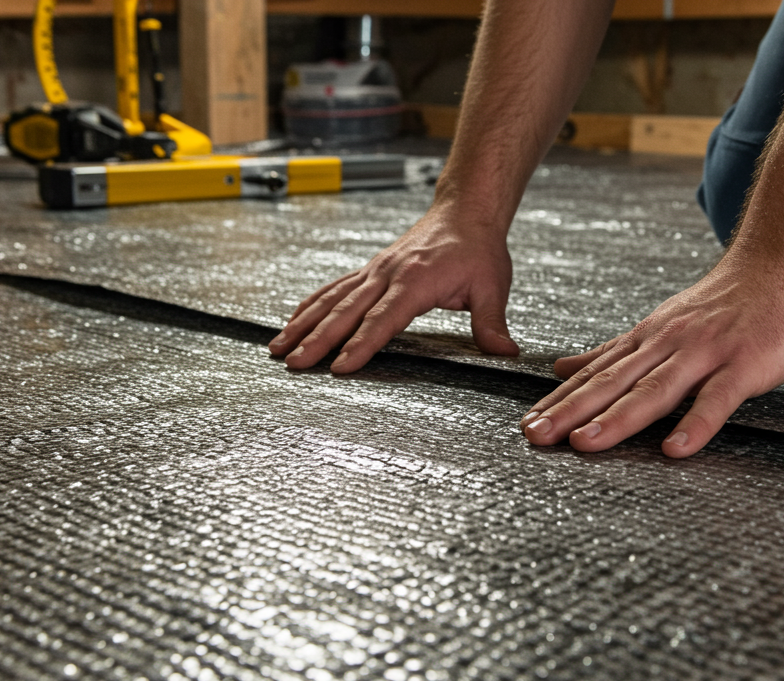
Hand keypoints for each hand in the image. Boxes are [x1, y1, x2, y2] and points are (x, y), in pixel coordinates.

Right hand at [269, 205, 519, 372]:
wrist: (465, 210)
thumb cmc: (478, 247)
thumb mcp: (493, 285)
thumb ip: (492, 322)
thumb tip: (505, 352)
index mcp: (415, 280)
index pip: (383, 319)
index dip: (362, 344)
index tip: (341, 367)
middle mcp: (387, 274)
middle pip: (346, 311)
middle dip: (317, 340)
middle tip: (294, 364)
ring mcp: (374, 271)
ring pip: (331, 299)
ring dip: (303, 324)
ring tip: (279, 348)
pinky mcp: (370, 270)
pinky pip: (333, 288)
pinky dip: (310, 305)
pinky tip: (293, 321)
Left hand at [520, 260, 783, 457]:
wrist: (778, 265)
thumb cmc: (722, 303)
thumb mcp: (658, 325)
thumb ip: (613, 352)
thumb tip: (562, 367)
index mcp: (646, 341)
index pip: (594, 374)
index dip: (559, 401)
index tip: (528, 425)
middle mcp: (667, 346)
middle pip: (612, 383)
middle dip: (571, 411)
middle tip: (536, 435)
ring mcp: (704, 354)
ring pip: (655, 390)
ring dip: (617, 418)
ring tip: (585, 443)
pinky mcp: (743, 366)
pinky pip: (717, 399)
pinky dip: (696, 424)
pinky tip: (675, 449)